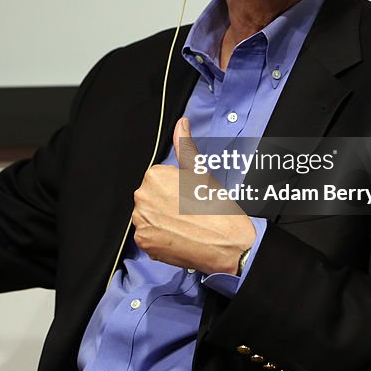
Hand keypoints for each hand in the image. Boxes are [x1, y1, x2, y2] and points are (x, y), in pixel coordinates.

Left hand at [131, 117, 255, 273]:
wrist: (228, 245)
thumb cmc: (217, 210)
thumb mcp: (201, 173)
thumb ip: (185, 145)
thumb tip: (181, 124)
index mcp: (154, 177)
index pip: (157, 180)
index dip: (175, 188)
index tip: (187, 197)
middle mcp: (142, 198)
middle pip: (151, 197)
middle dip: (166, 203)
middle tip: (189, 212)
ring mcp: (141, 222)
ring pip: (149, 217)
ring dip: (162, 220)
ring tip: (185, 225)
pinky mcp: (144, 243)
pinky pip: (148, 236)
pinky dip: (161, 237)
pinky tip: (179, 236)